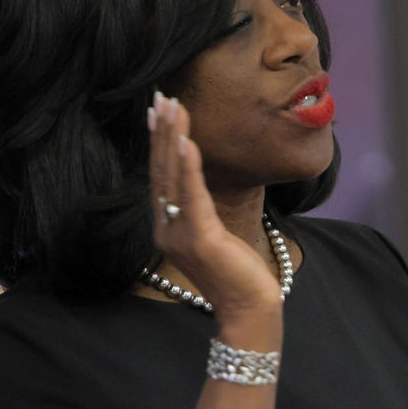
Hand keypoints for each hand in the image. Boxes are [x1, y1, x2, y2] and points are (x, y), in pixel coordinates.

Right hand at [148, 92, 281, 317]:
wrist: (248, 311)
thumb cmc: (238, 276)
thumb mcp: (215, 236)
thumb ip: (201, 209)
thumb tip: (198, 179)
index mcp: (168, 229)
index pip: (161, 178)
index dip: (160, 144)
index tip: (159, 113)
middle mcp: (166, 230)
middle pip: (162, 172)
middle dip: (162, 132)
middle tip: (161, 97)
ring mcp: (180, 235)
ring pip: (174, 178)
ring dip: (173, 139)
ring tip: (173, 108)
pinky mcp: (200, 239)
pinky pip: (192, 197)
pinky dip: (190, 167)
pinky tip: (189, 141)